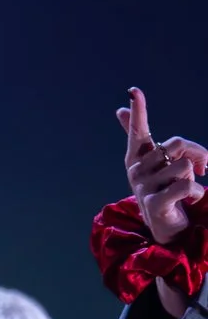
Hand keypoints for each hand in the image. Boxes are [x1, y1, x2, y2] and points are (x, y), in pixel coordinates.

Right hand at [119, 87, 207, 244]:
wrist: (165, 227)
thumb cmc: (164, 189)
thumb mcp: (158, 162)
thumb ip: (147, 139)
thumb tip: (119, 110)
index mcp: (137, 157)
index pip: (138, 130)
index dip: (139, 110)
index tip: (134, 91)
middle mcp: (136, 170)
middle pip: (178, 144)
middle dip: (197, 155)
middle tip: (200, 169)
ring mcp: (143, 187)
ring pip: (184, 165)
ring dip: (194, 177)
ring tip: (186, 189)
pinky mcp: (154, 204)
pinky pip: (186, 186)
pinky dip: (195, 192)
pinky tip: (189, 200)